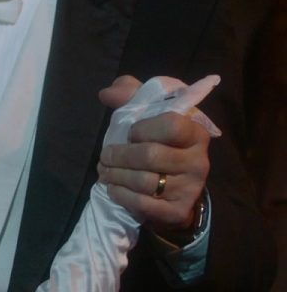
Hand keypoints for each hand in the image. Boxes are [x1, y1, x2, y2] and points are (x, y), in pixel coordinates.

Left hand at [98, 76, 210, 235]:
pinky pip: (145, 204)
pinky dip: (122, 195)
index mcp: (195, 131)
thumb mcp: (146, 109)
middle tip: (105, 156)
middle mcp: (199, 161)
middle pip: (151, 155)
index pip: (172, 125)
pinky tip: (112, 188)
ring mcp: (191, 188)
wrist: (174, 182)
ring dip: (116, 176)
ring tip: (104, 171)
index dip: (144, 129)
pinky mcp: (178, 211)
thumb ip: (128, 93)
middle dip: (119, 155)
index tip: (130, 133)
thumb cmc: (156, 138)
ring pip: (144, 181)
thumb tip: (107, 94)